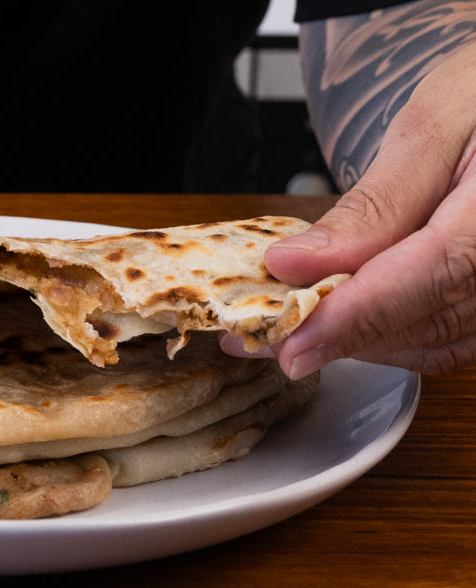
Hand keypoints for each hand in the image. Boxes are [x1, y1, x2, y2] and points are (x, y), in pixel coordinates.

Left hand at [227, 40, 475, 378]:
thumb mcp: (431, 124)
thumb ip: (374, 203)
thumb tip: (295, 264)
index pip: (435, 274)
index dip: (356, 316)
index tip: (289, 344)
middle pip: (431, 320)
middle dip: (339, 337)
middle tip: (260, 338)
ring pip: (436, 342)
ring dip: (356, 345)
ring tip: (282, 333)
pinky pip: (448, 338)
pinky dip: (386, 338)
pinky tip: (335, 325)